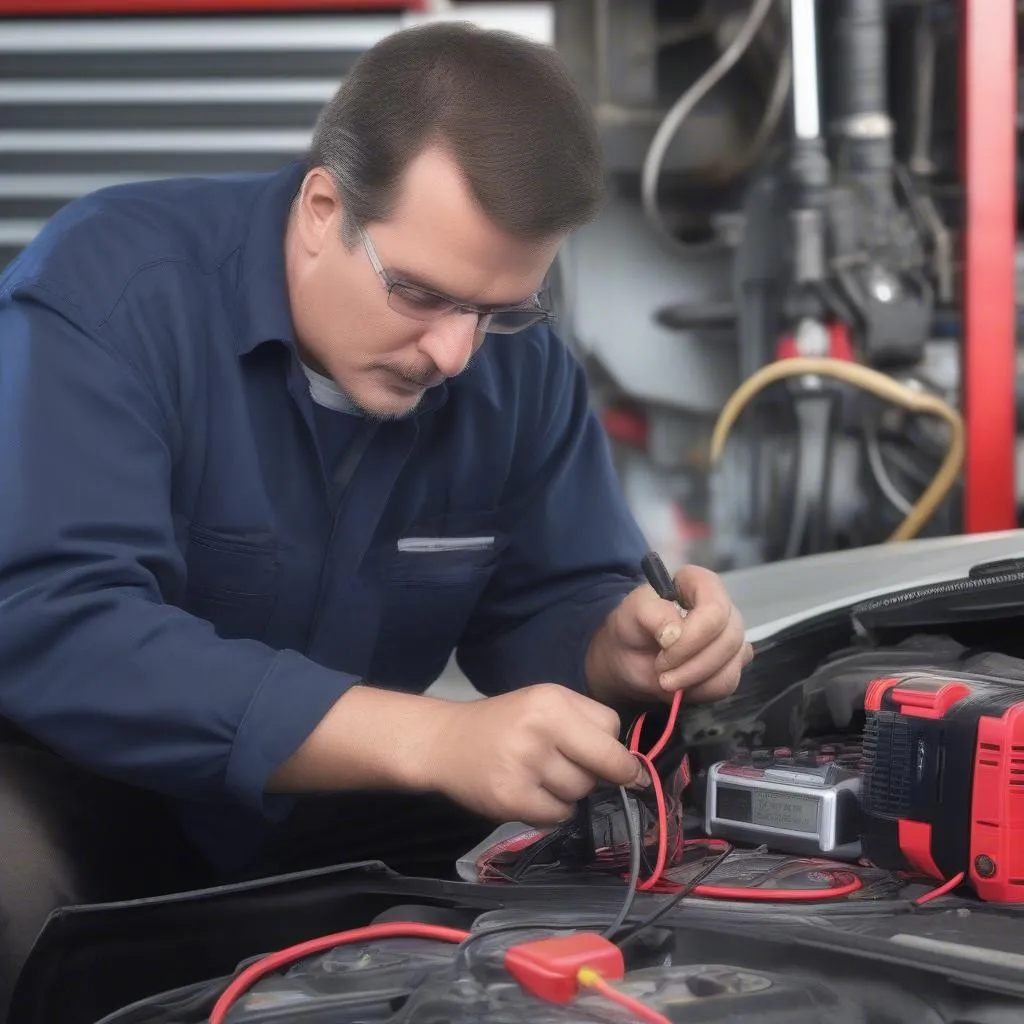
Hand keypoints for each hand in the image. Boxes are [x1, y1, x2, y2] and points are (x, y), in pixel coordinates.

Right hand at [423, 684, 648, 825]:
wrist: (445, 741)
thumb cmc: (506, 721)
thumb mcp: (545, 703)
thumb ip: (588, 725)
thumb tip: (636, 772)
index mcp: (552, 700)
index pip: (613, 728)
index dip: (608, 744)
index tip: (593, 750)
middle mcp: (539, 729)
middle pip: (603, 766)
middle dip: (596, 773)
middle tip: (568, 766)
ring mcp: (524, 765)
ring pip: (581, 792)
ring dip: (570, 791)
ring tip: (540, 776)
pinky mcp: (511, 798)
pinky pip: (558, 815)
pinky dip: (551, 810)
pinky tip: (529, 791)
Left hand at [585, 565, 752, 706]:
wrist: (629, 658)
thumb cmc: (632, 627)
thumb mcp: (632, 612)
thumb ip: (652, 613)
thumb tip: (676, 633)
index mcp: (701, 584)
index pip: (716, 609)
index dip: (693, 635)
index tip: (663, 646)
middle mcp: (723, 608)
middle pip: (728, 640)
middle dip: (690, 664)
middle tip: (660, 671)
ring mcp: (731, 638)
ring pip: (730, 666)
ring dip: (694, 680)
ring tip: (666, 680)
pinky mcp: (731, 665)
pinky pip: (728, 683)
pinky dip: (701, 691)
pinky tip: (681, 685)